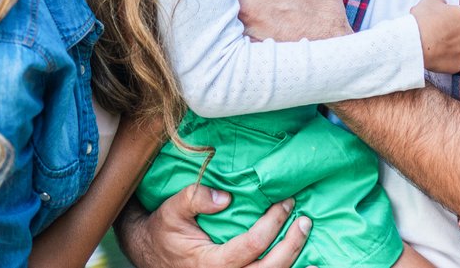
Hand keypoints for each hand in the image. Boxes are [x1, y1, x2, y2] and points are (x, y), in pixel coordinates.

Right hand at [116, 185, 312, 267]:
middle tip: (304, 221)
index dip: (272, 225)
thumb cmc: (163, 230)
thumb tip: (226, 197)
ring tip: (310, 243)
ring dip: (295, 263)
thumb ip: (195, 198)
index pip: (251, 245)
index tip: (285, 203)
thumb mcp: (172, 210)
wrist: (150, 254)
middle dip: (291, 245)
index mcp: (209, 263)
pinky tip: (309, 267)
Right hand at [409, 0, 459, 72]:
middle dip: (453, 34)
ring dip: (451, 48)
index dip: (451, 20)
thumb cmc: (422, 19)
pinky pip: (455, 61)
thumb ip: (442, 2)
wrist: (414, 42)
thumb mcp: (430, 0)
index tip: (441, 23)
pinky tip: (436, 56)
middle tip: (438, 35)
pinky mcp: (459, 64)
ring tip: (435, 47)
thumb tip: (444, 6)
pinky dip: (447, 60)